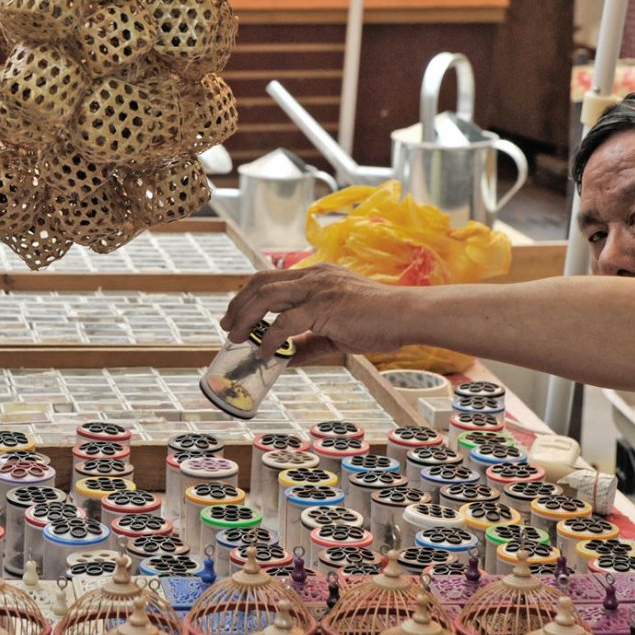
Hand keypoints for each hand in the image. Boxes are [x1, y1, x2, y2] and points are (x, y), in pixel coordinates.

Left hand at [222, 263, 406, 363]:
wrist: (407, 316)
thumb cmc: (380, 322)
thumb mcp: (338, 332)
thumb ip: (309, 343)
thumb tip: (284, 359)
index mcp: (317, 275)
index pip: (270, 277)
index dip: (248, 295)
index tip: (236, 314)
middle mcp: (314, 275)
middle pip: (260, 283)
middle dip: (238, 305)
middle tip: (227, 326)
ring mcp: (318, 288)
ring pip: (266, 296)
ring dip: (245, 318)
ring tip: (237, 338)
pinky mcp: (324, 307)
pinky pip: (286, 323)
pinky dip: (270, 339)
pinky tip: (266, 353)